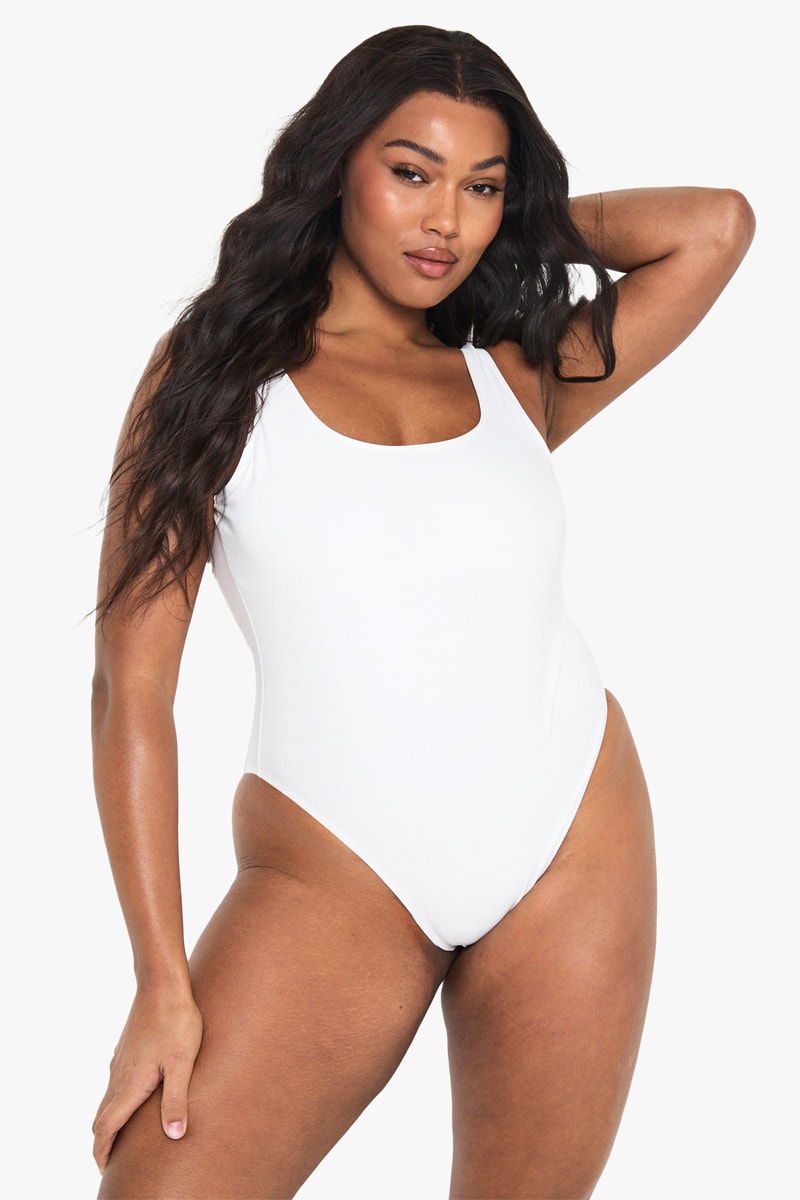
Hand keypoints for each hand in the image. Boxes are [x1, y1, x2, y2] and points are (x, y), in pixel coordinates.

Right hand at [92, 989, 203, 1173]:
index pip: (106, 1127)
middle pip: (102, 1117)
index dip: (103, 1151)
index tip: (105, 1169)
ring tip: (124, 1133)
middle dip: (104, 1140)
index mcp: (130, 1084)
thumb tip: (174, 1136)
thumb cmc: (176, 1022)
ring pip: (107, 1098)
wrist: (162, 985)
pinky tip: (133, 1095)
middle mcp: (119, 1075)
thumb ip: (176, 1100)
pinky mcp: (126, 1049)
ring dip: (110, 1119)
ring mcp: (120, 1060)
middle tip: (112, 1158)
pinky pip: (114, 1081)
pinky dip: (116, 1099)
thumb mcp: (182, 1063)